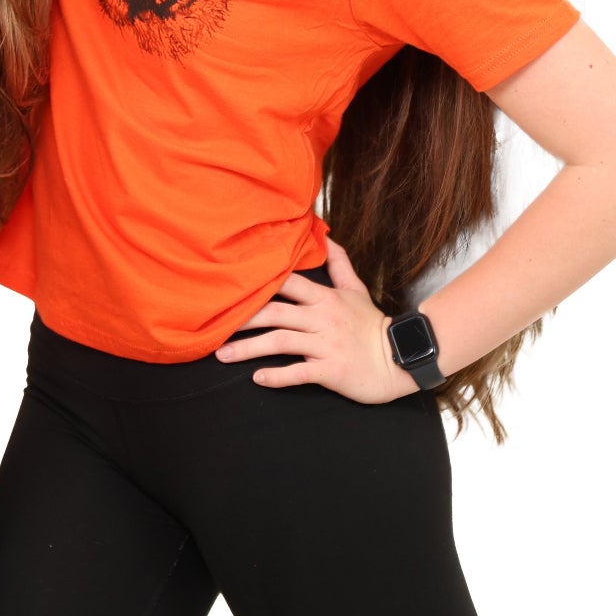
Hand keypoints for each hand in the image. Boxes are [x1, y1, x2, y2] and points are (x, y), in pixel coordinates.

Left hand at [214, 238, 410, 403]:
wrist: (400, 358)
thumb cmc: (372, 326)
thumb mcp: (356, 290)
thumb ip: (339, 264)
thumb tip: (326, 237)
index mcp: (325, 298)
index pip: (287, 283)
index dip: (258, 283)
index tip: (230, 286)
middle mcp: (321, 318)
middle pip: (275, 313)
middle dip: (242, 318)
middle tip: (215, 324)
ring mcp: (325, 344)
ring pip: (280, 342)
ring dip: (248, 349)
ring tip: (222, 355)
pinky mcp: (330, 370)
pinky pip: (298, 373)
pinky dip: (277, 376)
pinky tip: (257, 378)